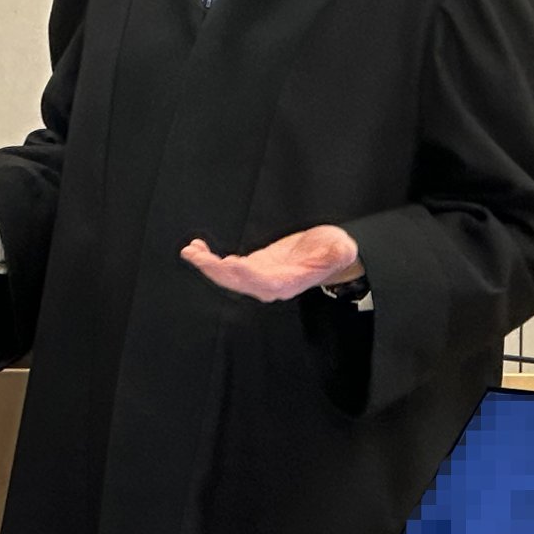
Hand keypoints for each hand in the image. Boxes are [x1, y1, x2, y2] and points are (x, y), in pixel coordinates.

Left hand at [181, 225, 361, 302]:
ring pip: (229, 276)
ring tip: (190, 251)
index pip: (265, 282)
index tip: (232, 263)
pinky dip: (212, 259)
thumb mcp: (342, 248)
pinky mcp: (253, 266)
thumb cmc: (336, 252)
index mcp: (289, 282)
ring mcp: (259, 277)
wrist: (330, 255)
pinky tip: (198, 248)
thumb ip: (339, 251)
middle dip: (217, 270)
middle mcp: (270, 284)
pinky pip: (228, 267)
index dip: (248, 275)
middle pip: (239, 282)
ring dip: (208, 265)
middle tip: (197, 256)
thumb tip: (341, 250)